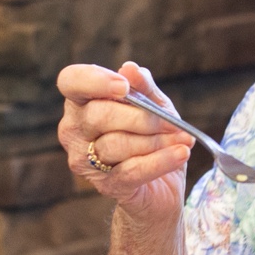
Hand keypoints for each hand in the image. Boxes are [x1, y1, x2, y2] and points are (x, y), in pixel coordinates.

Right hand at [57, 62, 196, 222]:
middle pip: (99, 116)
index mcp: (81, 102)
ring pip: (116, 145)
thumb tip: (130, 68)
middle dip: (141, 117)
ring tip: (183, 139)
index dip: (94, 81)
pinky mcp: (105, 185)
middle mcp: (74, 130)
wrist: (161, 183)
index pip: (71, 82)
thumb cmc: (151, 134)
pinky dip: (160, 161)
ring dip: (156, 140)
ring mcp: (85, 161)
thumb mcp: (154, 104)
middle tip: (173, 121)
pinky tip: (181, 153)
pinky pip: (132, 170)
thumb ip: (143, 86)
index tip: (124, 86)